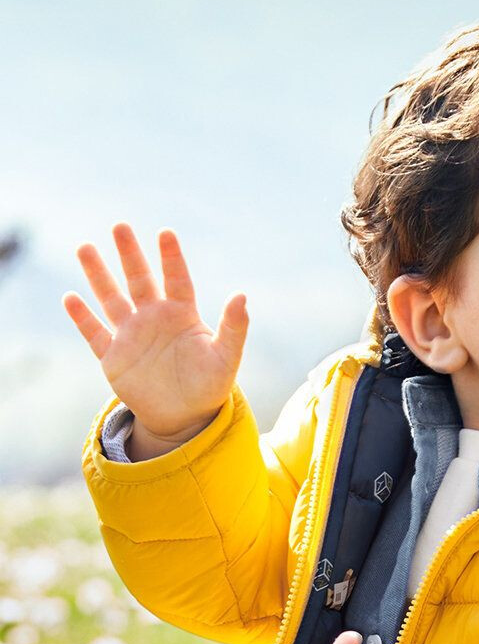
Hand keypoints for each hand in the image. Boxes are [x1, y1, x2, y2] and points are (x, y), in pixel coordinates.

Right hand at [63, 223, 247, 443]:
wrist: (184, 417)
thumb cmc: (209, 386)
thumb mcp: (226, 358)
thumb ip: (234, 328)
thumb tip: (241, 296)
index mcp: (183, 314)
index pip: (177, 279)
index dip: (171, 258)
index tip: (166, 233)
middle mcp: (154, 318)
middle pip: (139, 280)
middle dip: (129, 254)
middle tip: (120, 225)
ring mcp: (132, 335)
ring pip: (112, 299)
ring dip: (98, 275)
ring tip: (85, 248)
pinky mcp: (114, 357)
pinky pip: (95, 333)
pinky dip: (82, 318)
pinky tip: (70, 297)